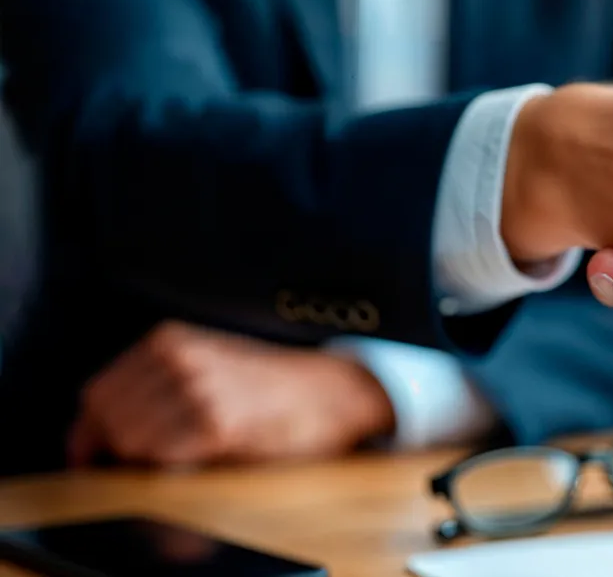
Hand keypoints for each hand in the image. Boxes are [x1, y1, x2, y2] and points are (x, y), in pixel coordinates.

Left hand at [69, 320, 394, 467]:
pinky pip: (163, 457)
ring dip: (145, 459)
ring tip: (181, 455)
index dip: (90, 431)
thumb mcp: (205, 364)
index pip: (97, 393)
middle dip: (116, 448)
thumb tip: (98, 427)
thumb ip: (155, 383)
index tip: (92, 456)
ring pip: (129, 441)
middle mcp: (179, 358)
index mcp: (169, 340)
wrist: (330, 392)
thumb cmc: (268, 387)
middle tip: (145, 462)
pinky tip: (200, 457)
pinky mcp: (218, 423)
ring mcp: (198, 389)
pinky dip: (171, 466)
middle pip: (107, 419)